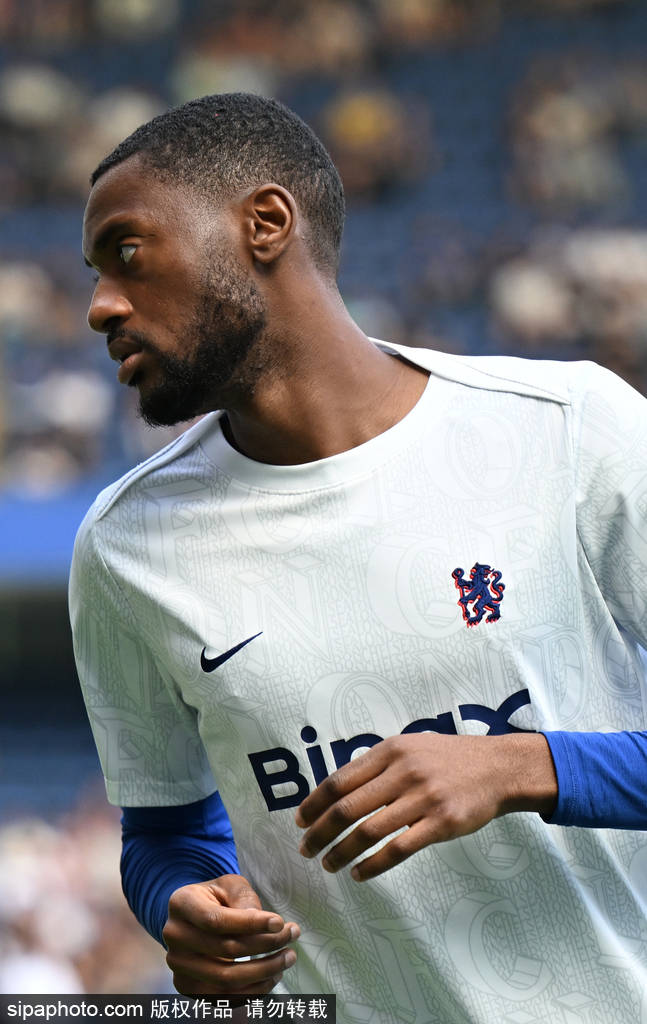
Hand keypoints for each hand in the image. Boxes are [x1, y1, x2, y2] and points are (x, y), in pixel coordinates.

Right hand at [163, 873, 299, 994]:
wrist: (195, 918)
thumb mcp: (230, 885)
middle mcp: (174, 936)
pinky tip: (273, 976)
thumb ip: (244, 899)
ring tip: (288, 957)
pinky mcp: (188, 988)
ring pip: (226, 979)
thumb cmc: (217, 897)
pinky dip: (253, 991)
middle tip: (293, 935)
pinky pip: (224, 998)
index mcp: (181, 904)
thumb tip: (263, 923)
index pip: (217, 920)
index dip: (250, 924)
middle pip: (225, 950)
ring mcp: (178, 966)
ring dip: (264, 971)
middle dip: (266, 945)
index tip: (280, 922)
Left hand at [295, 733, 556, 880]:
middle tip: (305, 849)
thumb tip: (338, 788)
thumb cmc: (448, 758)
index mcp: (390, 751)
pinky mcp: (441, 823)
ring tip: (330, 865)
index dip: (314, 803)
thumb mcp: (410, 747)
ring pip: (368, 832)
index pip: (339, 780)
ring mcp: (422, 798)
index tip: (300, 820)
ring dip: (342, 852)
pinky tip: (360, 873)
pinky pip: (398, 849)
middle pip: (347, 808)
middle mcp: (403, 772)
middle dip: (319, 832)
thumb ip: (377, 764)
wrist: (497, 767)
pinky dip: (373, 865)